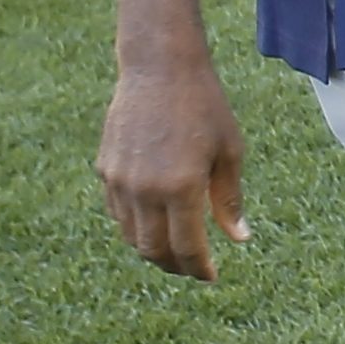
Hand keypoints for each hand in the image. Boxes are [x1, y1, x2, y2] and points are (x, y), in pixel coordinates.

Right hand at [97, 55, 247, 281]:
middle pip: (153, 251)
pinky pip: (118, 212)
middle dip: (174, 266)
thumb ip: (229, 200)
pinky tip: (154, 220)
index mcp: (181, 188)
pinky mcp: (105, 169)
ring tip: (174, 248)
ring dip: (152, 249)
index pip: (186, 249)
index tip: (210, 275)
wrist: (159, 68)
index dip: (199, 269)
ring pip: (130, 236)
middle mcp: (145, 190)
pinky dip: (134, 225)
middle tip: (192, 267)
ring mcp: (120, 181)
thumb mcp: (229, 152)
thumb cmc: (204, 106)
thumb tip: (238, 239)